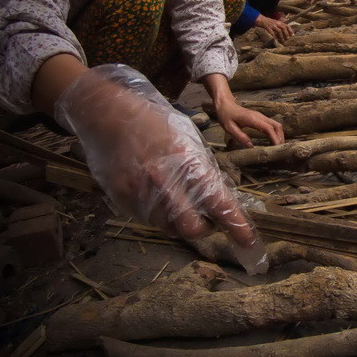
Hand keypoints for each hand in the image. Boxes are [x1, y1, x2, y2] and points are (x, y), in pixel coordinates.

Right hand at [54, 65, 264, 258]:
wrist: (107, 113)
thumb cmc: (154, 123)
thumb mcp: (188, 139)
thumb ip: (203, 169)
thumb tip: (219, 198)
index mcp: (187, 161)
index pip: (218, 202)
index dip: (236, 226)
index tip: (249, 243)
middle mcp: (163, 180)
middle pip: (191, 228)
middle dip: (203, 228)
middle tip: (205, 219)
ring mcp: (139, 191)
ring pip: (168, 227)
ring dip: (178, 221)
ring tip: (176, 200)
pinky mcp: (121, 198)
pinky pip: (147, 219)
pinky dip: (158, 213)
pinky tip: (155, 193)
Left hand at [215, 99, 284, 147]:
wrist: (226, 105)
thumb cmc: (226, 115)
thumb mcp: (229, 128)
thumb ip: (240, 137)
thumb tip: (251, 146)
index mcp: (252, 119)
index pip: (268, 128)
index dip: (274, 137)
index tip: (277, 147)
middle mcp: (259, 116)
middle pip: (276, 126)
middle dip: (280, 137)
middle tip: (279, 149)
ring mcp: (261, 116)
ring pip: (276, 124)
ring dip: (279, 134)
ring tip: (277, 146)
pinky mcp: (260, 118)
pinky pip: (272, 125)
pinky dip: (275, 132)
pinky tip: (273, 140)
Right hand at [255, 13, 292, 41]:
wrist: (261, 20)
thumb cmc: (269, 22)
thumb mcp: (276, 22)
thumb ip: (280, 25)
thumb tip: (286, 31)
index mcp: (279, 22)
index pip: (287, 25)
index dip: (290, 30)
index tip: (292, 35)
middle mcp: (277, 23)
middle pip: (284, 28)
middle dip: (286, 34)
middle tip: (287, 38)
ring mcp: (272, 25)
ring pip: (279, 30)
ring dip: (281, 36)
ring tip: (282, 40)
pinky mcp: (268, 27)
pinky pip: (272, 32)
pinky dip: (275, 36)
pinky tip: (276, 39)